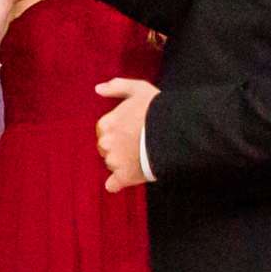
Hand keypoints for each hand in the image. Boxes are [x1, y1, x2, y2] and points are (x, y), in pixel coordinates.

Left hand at [94, 77, 156, 193]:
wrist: (173, 132)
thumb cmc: (157, 109)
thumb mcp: (138, 89)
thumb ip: (116, 86)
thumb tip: (97, 89)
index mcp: (106, 124)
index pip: (104, 131)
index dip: (117, 132)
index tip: (130, 132)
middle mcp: (105, 143)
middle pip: (106, 149)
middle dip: (118, 147)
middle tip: (136, 145)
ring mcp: (114, 161)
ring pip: (111, 165)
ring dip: (122, 163)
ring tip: (140, 158)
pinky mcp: (124, 177)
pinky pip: (113, 185)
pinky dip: (116, 184)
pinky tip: (122, 182)